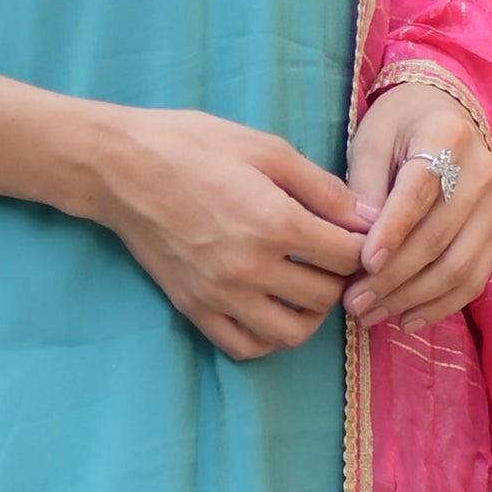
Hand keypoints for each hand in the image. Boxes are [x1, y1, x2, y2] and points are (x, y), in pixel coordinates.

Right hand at [87, 106, 370, 363]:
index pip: (348, 255)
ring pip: (291, 332)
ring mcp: (221, 294)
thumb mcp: (266, 148)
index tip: (358, 235)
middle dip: (341, 277)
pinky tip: (272, 308)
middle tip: (335, 257)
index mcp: (274, 222)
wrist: (120, 167)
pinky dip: (268, 336)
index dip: (364, 245)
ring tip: (307, 285)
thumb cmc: (193, 145)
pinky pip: (245, 346)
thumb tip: (370, 217)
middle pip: (326, 295)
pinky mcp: (195, 308)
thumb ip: (323, 187)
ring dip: (311, 313)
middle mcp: (250, 268)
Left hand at [345, 76, 491, 326]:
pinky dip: (441, 305)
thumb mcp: (370, 141)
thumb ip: (364, 187)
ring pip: (458, 265)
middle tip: (353, 302)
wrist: (441, 116)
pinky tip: (406, 320)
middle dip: (393, 277)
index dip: (393, 231)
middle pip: (439, 236)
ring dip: (412, 298)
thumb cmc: (396, 127)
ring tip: (371, 316)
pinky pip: (474, 278)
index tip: (363, 263)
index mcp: (448, 136)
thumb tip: (360, 244)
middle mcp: (482, 171)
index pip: (421, 191)